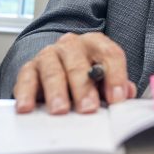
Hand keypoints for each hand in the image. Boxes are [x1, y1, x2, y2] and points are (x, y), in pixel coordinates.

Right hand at [13, 32, 135, 114]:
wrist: (57, 64)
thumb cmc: (85, 73)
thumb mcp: (104, 77)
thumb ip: (116, 84)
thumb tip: (126, 93)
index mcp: (95, 43)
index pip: (109, 54)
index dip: (116, 76)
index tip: (117, 98)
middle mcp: (71, 45)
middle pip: (79, 63)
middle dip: (84, 87)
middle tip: (88, 108)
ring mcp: (48, 55)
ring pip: (53, 71)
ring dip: (57, 92)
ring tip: (61, 110)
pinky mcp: (29, 68)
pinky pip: (26, 79)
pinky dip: (26, 94)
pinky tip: (28, 107)